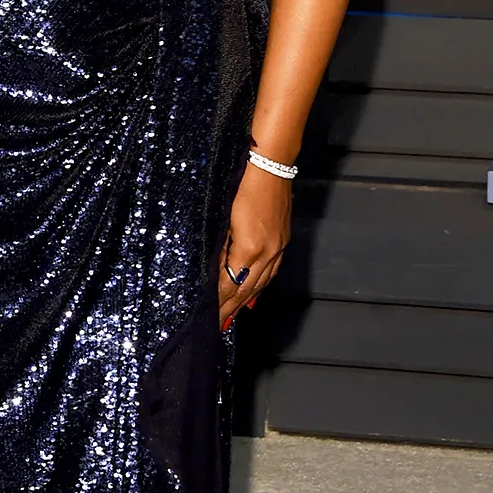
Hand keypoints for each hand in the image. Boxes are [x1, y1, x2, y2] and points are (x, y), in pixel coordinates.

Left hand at [218, 161, 290, 327]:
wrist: (271, 166)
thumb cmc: (242, 186)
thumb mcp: (225, 219)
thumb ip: (223, 247)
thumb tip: (219, 270)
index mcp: (249, 249)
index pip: (230, 283)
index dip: (219, 301)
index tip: (210, 316)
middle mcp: (267, 253)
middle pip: (246, 289)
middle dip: (231, 308)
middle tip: (219, 325)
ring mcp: (278, 248)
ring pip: (261, 283)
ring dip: (246, 301)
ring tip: (234, 316)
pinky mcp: (283, 241)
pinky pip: (271, 272)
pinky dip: (261, 286)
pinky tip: (254, 293)